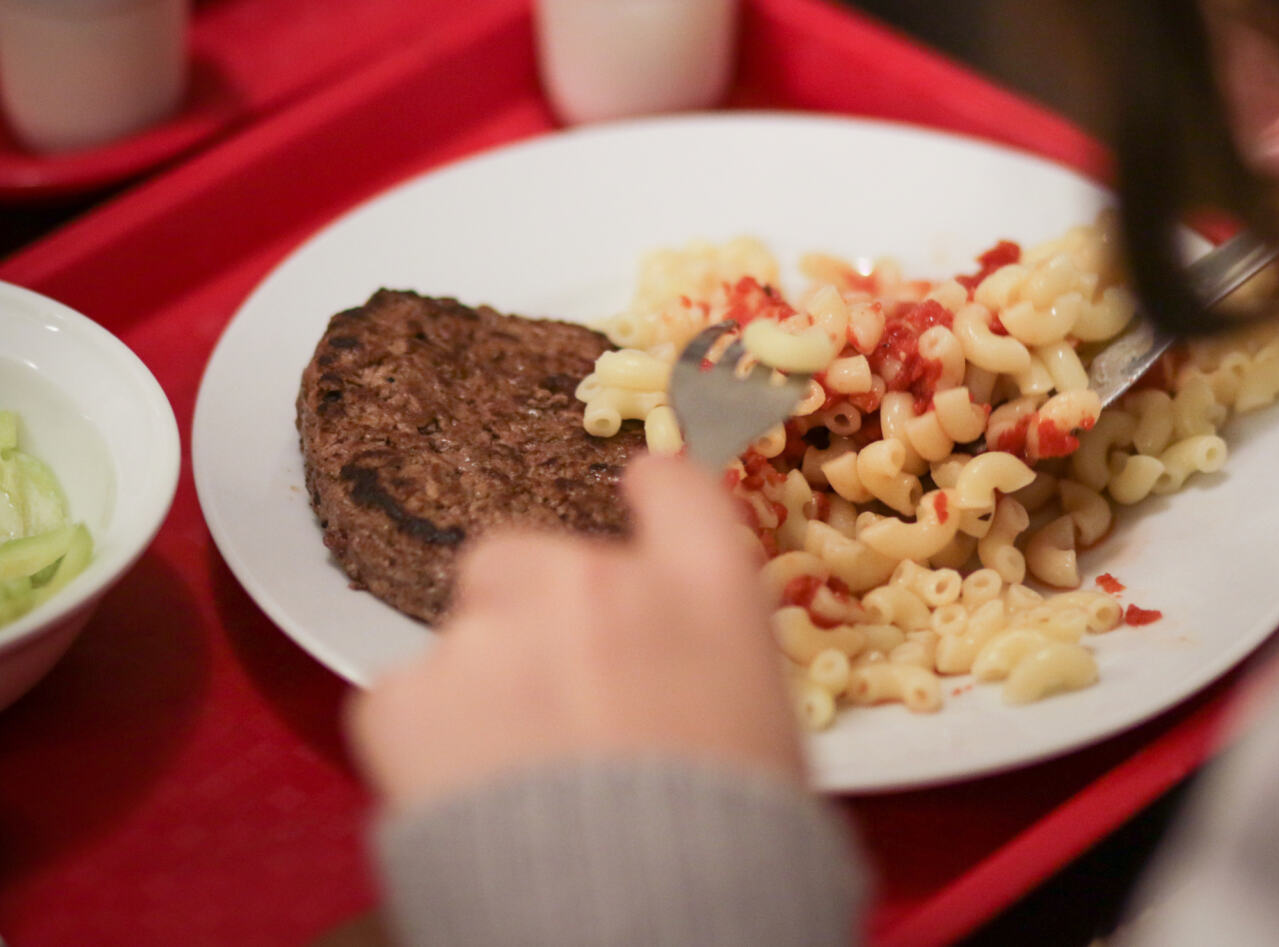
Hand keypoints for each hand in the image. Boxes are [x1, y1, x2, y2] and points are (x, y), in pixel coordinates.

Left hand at [347, 455, 802, 813]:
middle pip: (530, 552)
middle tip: (555, 695)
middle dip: (532, 607)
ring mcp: (498, 632)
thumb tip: (673, 645)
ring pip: (464, 628)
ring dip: (482, 681)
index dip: (647, 493)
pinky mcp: (409, 696)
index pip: (669, 486)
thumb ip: (708, 651)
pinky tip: (470, 794)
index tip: (635, 497)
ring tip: (514, 772)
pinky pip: (404, 697)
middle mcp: (599, 584)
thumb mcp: (763, 726)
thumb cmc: (735, 847)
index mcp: (706, 588)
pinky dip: (423, 738)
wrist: (648, 930)